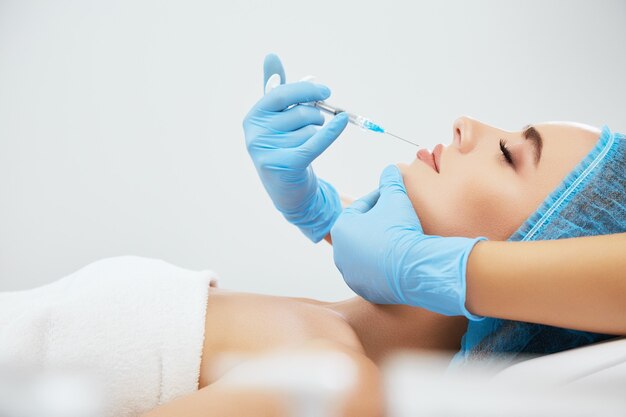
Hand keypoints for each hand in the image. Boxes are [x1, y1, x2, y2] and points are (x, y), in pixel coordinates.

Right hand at [243, 54, 348, 241]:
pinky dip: (332, 132)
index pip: (282, 93)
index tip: (326, 91)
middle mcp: (255, 134)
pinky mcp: (285, 166)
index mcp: (253, 117)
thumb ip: (275, 88)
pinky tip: (343, 122)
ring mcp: (267, 152)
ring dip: (316, 134)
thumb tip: (271, 56)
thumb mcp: (276, 119)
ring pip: (310, 129)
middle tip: (315, 125)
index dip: (306, 90)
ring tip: (307, 145)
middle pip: (300, 112)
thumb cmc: (284, 148)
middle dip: (316, 116)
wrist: (287, 191)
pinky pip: (315, 142)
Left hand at [331, 165, 485, 319]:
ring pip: (366, 254)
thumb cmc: (400, 230)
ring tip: (398, 239)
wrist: (413, 267)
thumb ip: (390, 181)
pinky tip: (397, 260)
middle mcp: (340, 253)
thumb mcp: (395, 198)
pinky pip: (374, 274)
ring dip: (379, 246)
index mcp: (341, 228)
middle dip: (377, 223)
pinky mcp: (364, 290)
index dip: (379, 199)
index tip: (393, 197)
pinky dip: (383, 267)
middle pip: (361, 232)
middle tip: (396, 218)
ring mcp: (350, 274)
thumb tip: (390, 169)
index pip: (361, 207)